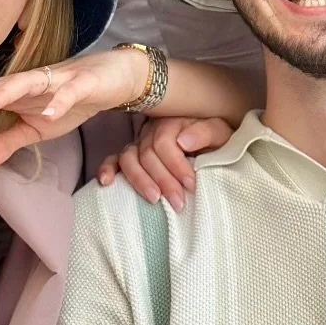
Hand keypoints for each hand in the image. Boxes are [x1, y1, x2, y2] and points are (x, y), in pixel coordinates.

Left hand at [0, 52, 150, 173]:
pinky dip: (60, 100)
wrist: (114, 78)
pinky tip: (50, 111)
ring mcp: (56, 81)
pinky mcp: (83, 83)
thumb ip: (1, 145)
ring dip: (4, 92)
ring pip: (26, 84)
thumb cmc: (71, 100)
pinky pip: (70, 92)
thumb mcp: (34, 129)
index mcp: (15, 94)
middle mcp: (30, 83)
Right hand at [103, 116, 236, 208]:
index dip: (176, 165)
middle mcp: (150, 130)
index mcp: (171, 122)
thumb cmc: (215, 138)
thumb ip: (205, 132)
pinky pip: (114, 159)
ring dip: (139, 179)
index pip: (165, 143)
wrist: (211, 140)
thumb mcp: (219, 131)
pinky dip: (107, 169)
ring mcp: (138, 143)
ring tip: (154, 199)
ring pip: (128, 158)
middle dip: (162, 179)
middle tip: (178, 202)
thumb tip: (183, 141)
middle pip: (147, 154)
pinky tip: (105, 183)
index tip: (190, 185)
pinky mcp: (131, 156)